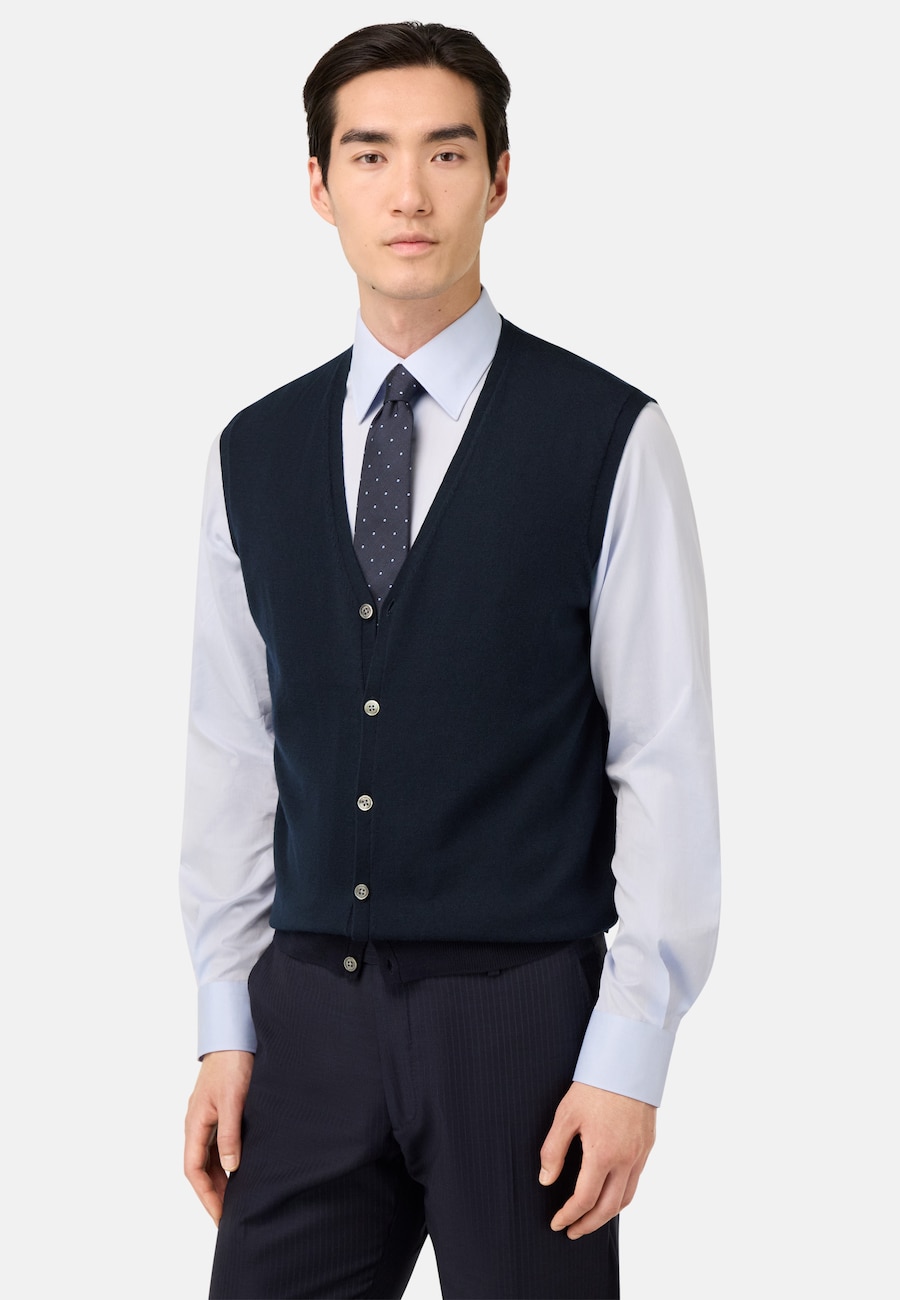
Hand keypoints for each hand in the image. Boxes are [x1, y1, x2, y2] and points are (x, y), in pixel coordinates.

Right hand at [184, 1050, 253, 1224]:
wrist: (235, 1036)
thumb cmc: (232, 1064)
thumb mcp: (232, 1100)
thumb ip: (230, 1133)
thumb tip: (230, 1166)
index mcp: (194, 1123)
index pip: (193, 1169)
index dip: (206, 1195)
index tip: (220, 1215)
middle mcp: (197, 1124)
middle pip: (200, 1167)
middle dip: (213, 1193)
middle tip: (230, 1215)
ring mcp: (207, 1118)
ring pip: (209, 1157)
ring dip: (220, 1179)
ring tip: (238, 1199)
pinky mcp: (219, 1111)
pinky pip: (218, 1144)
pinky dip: (227, 1161)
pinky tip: (240, 1170)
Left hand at [539, 1082, 655, 1237]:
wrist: (628, 1062)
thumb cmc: (594, 1086)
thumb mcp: (565, 1115)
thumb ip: (553, 1150)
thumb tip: (546, 1180)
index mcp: (603, 1154)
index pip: (584, 1199)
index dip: (569, 1216)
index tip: (557, 1223)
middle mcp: (626, 1160)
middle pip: (608, 1208)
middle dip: (589, 1225)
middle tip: (572, 1231)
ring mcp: (640, 1154)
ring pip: (626, 1198)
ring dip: (607, 1214)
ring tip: (590, 1219)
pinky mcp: (647, 1145)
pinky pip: (636, 1180)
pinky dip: (621, 1195)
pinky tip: (609, 1192)